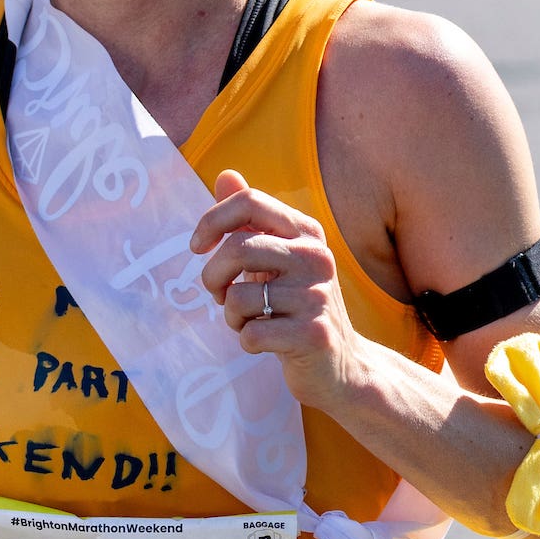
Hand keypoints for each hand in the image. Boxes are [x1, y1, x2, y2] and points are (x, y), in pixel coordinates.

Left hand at [191, 169, 357, 407]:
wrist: (341, 365)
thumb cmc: (297, 306)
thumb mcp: (278, 258)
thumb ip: (251, 219)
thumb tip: (225, 174)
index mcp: (307, 232)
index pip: (250, 201)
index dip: (212, 220)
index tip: (197, 247)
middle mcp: (316, 257)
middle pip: (237, 248)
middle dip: (212, 276)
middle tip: (217, 294)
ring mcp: (317, 296)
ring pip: (239, 298)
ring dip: (232, 317)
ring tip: (252, 322)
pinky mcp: (314, 334)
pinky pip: (251, 333)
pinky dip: (247, 341)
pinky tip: (268, 343)